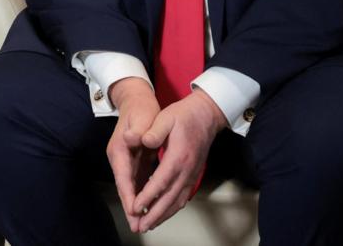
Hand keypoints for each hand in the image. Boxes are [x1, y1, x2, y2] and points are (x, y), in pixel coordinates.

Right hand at [106, 77, 160, 232]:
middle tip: (137, 226)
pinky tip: (147, 207)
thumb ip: (139, 130)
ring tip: (142, 223)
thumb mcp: (142, 117)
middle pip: (124, 187)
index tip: (135, 210)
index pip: (123, 176)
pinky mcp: (133, 162)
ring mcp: (125, 161)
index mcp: (120, 149)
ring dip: (136, 206)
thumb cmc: (141, 109)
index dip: (129, 194)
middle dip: (131, 207)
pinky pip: (137, 183)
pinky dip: (141, 196)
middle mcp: (120, 157)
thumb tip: (133, 138)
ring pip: (130, 187)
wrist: (136, 101)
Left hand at [132, 89, 226, 232]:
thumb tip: (143, 141)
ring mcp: (192, 174)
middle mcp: (187, 170)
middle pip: (170, 198)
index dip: (148, 196)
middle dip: (154, 214)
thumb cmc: (183, 116)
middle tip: (140, 226)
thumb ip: (154, 131)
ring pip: (177, 200)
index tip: (135, 208)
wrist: (206, 116)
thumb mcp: (166, 117)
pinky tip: (163, 214)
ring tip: (149, 226)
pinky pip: (182, 197)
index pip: (161, 182)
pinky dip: (172, 208)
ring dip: (163, 215)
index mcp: (178, 157)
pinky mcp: (193, 176)